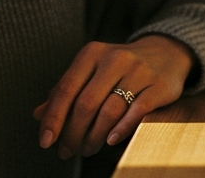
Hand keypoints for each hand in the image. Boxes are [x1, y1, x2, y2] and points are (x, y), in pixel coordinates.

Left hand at [33, 35, 194, 158]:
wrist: (165, 52)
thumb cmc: (120, 67)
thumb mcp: (91, 71)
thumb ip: (66, 91)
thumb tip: (39, 115)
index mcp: (92, 53)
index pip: (66, 89)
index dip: (53, 118)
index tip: (45, 141)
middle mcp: (114, 58)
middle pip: (86, 103)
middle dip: (73, 133)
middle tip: (67, 151)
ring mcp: (139, 71)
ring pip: (110, 110)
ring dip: (94, 136)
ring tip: (88, 148)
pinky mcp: (159, 85)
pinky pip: (137, 111)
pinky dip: (121, 129)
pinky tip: (110, 140)